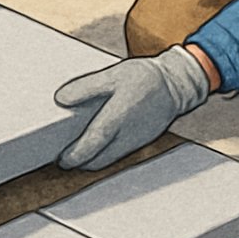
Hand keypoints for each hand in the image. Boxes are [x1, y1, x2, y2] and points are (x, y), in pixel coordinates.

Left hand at [54, 45, 211, 170]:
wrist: (177, 85)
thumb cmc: (146, 78)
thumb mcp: (113, 75)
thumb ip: (86, 87)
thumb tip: (61, 98)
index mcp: (118, 117)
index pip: (93, 143)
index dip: (76, 155)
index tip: (63, 160)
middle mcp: (127, 134)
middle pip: (98, 160)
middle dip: (80, 162)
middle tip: (64, 157)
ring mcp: (136, 141)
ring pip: (108, 159)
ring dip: (92, 160)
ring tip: (78, 151)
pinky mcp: (141, 142)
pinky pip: (119, 154)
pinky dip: (105, 154)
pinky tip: (98, 144)